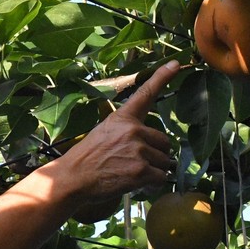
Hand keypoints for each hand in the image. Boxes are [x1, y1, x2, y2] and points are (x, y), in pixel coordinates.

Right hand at [60, 61, 178, 201]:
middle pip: (164, 142)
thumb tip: (148, 143)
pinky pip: (160, 177)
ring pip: (164, 162)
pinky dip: (152, 184)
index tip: (176, 64)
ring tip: (130, 174)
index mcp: (122, 118)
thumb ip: (126, 132)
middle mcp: (133, 130)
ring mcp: (138, 150)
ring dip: (153, 170)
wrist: (73, 179)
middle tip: (133, 163)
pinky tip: (135, 183)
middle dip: (155, 154)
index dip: (163, 77)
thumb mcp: (103, 134)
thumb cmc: (85, 159)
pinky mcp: (141, 170)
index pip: (145, 94)